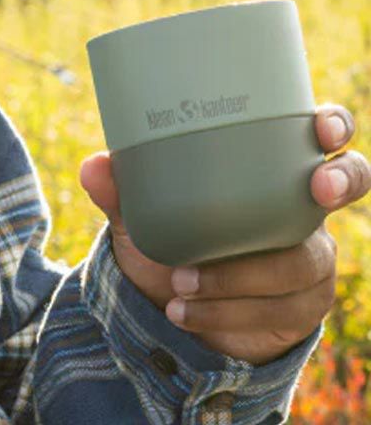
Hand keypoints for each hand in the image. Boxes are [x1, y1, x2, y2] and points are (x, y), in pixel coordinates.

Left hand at [79, 104, 369, 364]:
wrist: (170, 303)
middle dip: (341, 181)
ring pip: (300, 262)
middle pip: (350, 180)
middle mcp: (299, 205)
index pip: (318, 134)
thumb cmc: (168, 235)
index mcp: (267, 164)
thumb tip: (93, 166)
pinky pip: (279, 309)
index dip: (333, 126)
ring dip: (238, 275)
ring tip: (179, 282)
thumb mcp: (140, 212)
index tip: (320, 128)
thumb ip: (120, 190)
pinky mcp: (303, 304)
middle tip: (314, 191)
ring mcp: (309, 254)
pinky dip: (227, 312)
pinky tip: (187, 313)